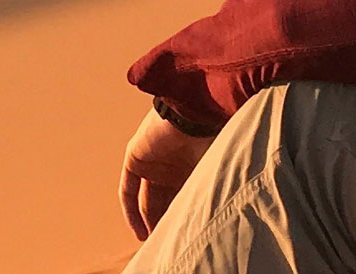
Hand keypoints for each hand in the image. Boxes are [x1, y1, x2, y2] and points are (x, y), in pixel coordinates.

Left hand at [119, 105, 215, 239]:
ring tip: (156, 245)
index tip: (188, 240)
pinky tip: (140, 232)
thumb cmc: (217, 136)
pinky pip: (128, 190)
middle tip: (170, 247)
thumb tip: (227, 222)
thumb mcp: (220, 169)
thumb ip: (216, 190)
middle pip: (163, 201)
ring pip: (146, 199)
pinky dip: (131, 211)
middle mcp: (171, 164)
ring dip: (148, 222)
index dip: (183, 218)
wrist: (197, 110)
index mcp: (192, 164)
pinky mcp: (134, 157)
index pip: (183, 197)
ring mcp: (151, 161)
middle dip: (165, 224)